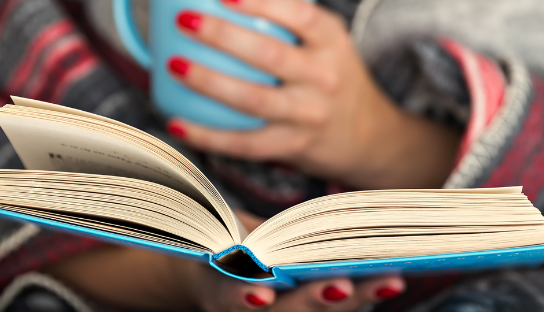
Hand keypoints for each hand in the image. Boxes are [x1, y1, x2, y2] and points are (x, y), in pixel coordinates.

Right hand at [44, 210, 404, 310]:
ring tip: (388, 278)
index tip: (262, 289)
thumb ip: (208, 221)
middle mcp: (246, 308)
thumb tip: (183, 188)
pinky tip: (388, 274)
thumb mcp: (198, 230)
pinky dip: (361, 292)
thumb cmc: (199, 241)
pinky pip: (331, 306)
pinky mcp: (297, 305)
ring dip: (354, 298)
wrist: (196, 273)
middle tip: (347, 283)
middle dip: (316, 300)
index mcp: (212, 290)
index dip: (243, 295)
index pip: (225, 298)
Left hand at [166, 0, 460, 188]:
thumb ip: (291, 18)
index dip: (261, 1)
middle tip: (184, 20)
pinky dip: (207, 135)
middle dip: (222, 35)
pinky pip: (244, 143)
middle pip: (269, 54)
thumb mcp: (327, 41)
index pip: (299, 15)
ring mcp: (309, 114)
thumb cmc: (333, 77)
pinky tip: (176, 123)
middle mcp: (323, 77)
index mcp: (331, 42)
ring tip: (173, 64)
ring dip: (209, 82)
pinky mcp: (294, 146)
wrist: (369, 135)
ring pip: (253, 100)